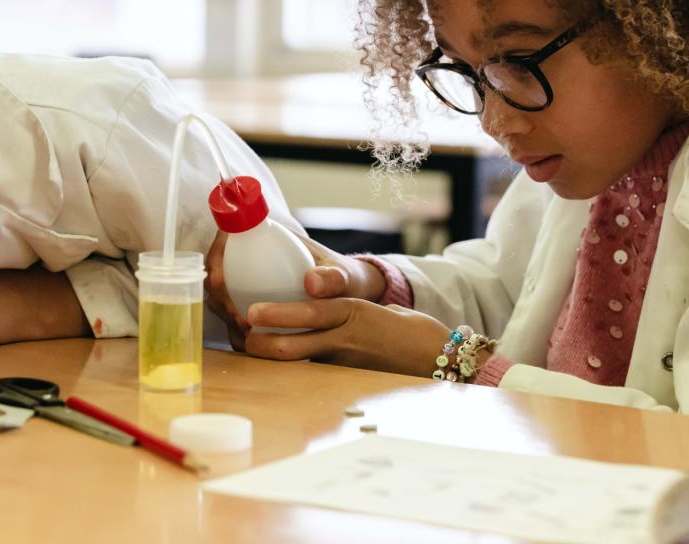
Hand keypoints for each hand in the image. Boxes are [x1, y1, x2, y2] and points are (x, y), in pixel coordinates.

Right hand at [205, 232, 386, 351]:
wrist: (352, 297)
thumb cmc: (347, 278)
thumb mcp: (345, 276)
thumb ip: (334, 277)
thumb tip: (311, 282)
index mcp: (270, 235)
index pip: (229, 234)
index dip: (216, 255)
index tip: (219, 281)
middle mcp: (255, 255)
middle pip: (219, 268)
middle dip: (219, 294)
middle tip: (240, 321)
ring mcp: (251, 280)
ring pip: (222, 293)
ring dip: (225, 314)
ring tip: (246, 336)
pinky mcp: (253, 302)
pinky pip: (234, 314)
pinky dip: (236, 329)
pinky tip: (250, 344)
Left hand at [242, 297, 451, 376]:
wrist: (445, 361)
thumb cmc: (414, 331)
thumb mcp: (381, 309)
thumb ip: (353, 309)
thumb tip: (329, 307)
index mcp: (355, 313)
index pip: (312, 312)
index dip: (279, 313)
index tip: (253, 312)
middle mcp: (348, 339)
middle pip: (296, 344)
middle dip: (264, 342)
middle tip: (243, 336)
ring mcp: (348, 363)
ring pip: (302, 361)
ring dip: (274, 358)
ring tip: (252, 350)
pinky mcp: (351, 380)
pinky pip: (318, 373)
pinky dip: (298, 370)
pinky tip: (280, 368)